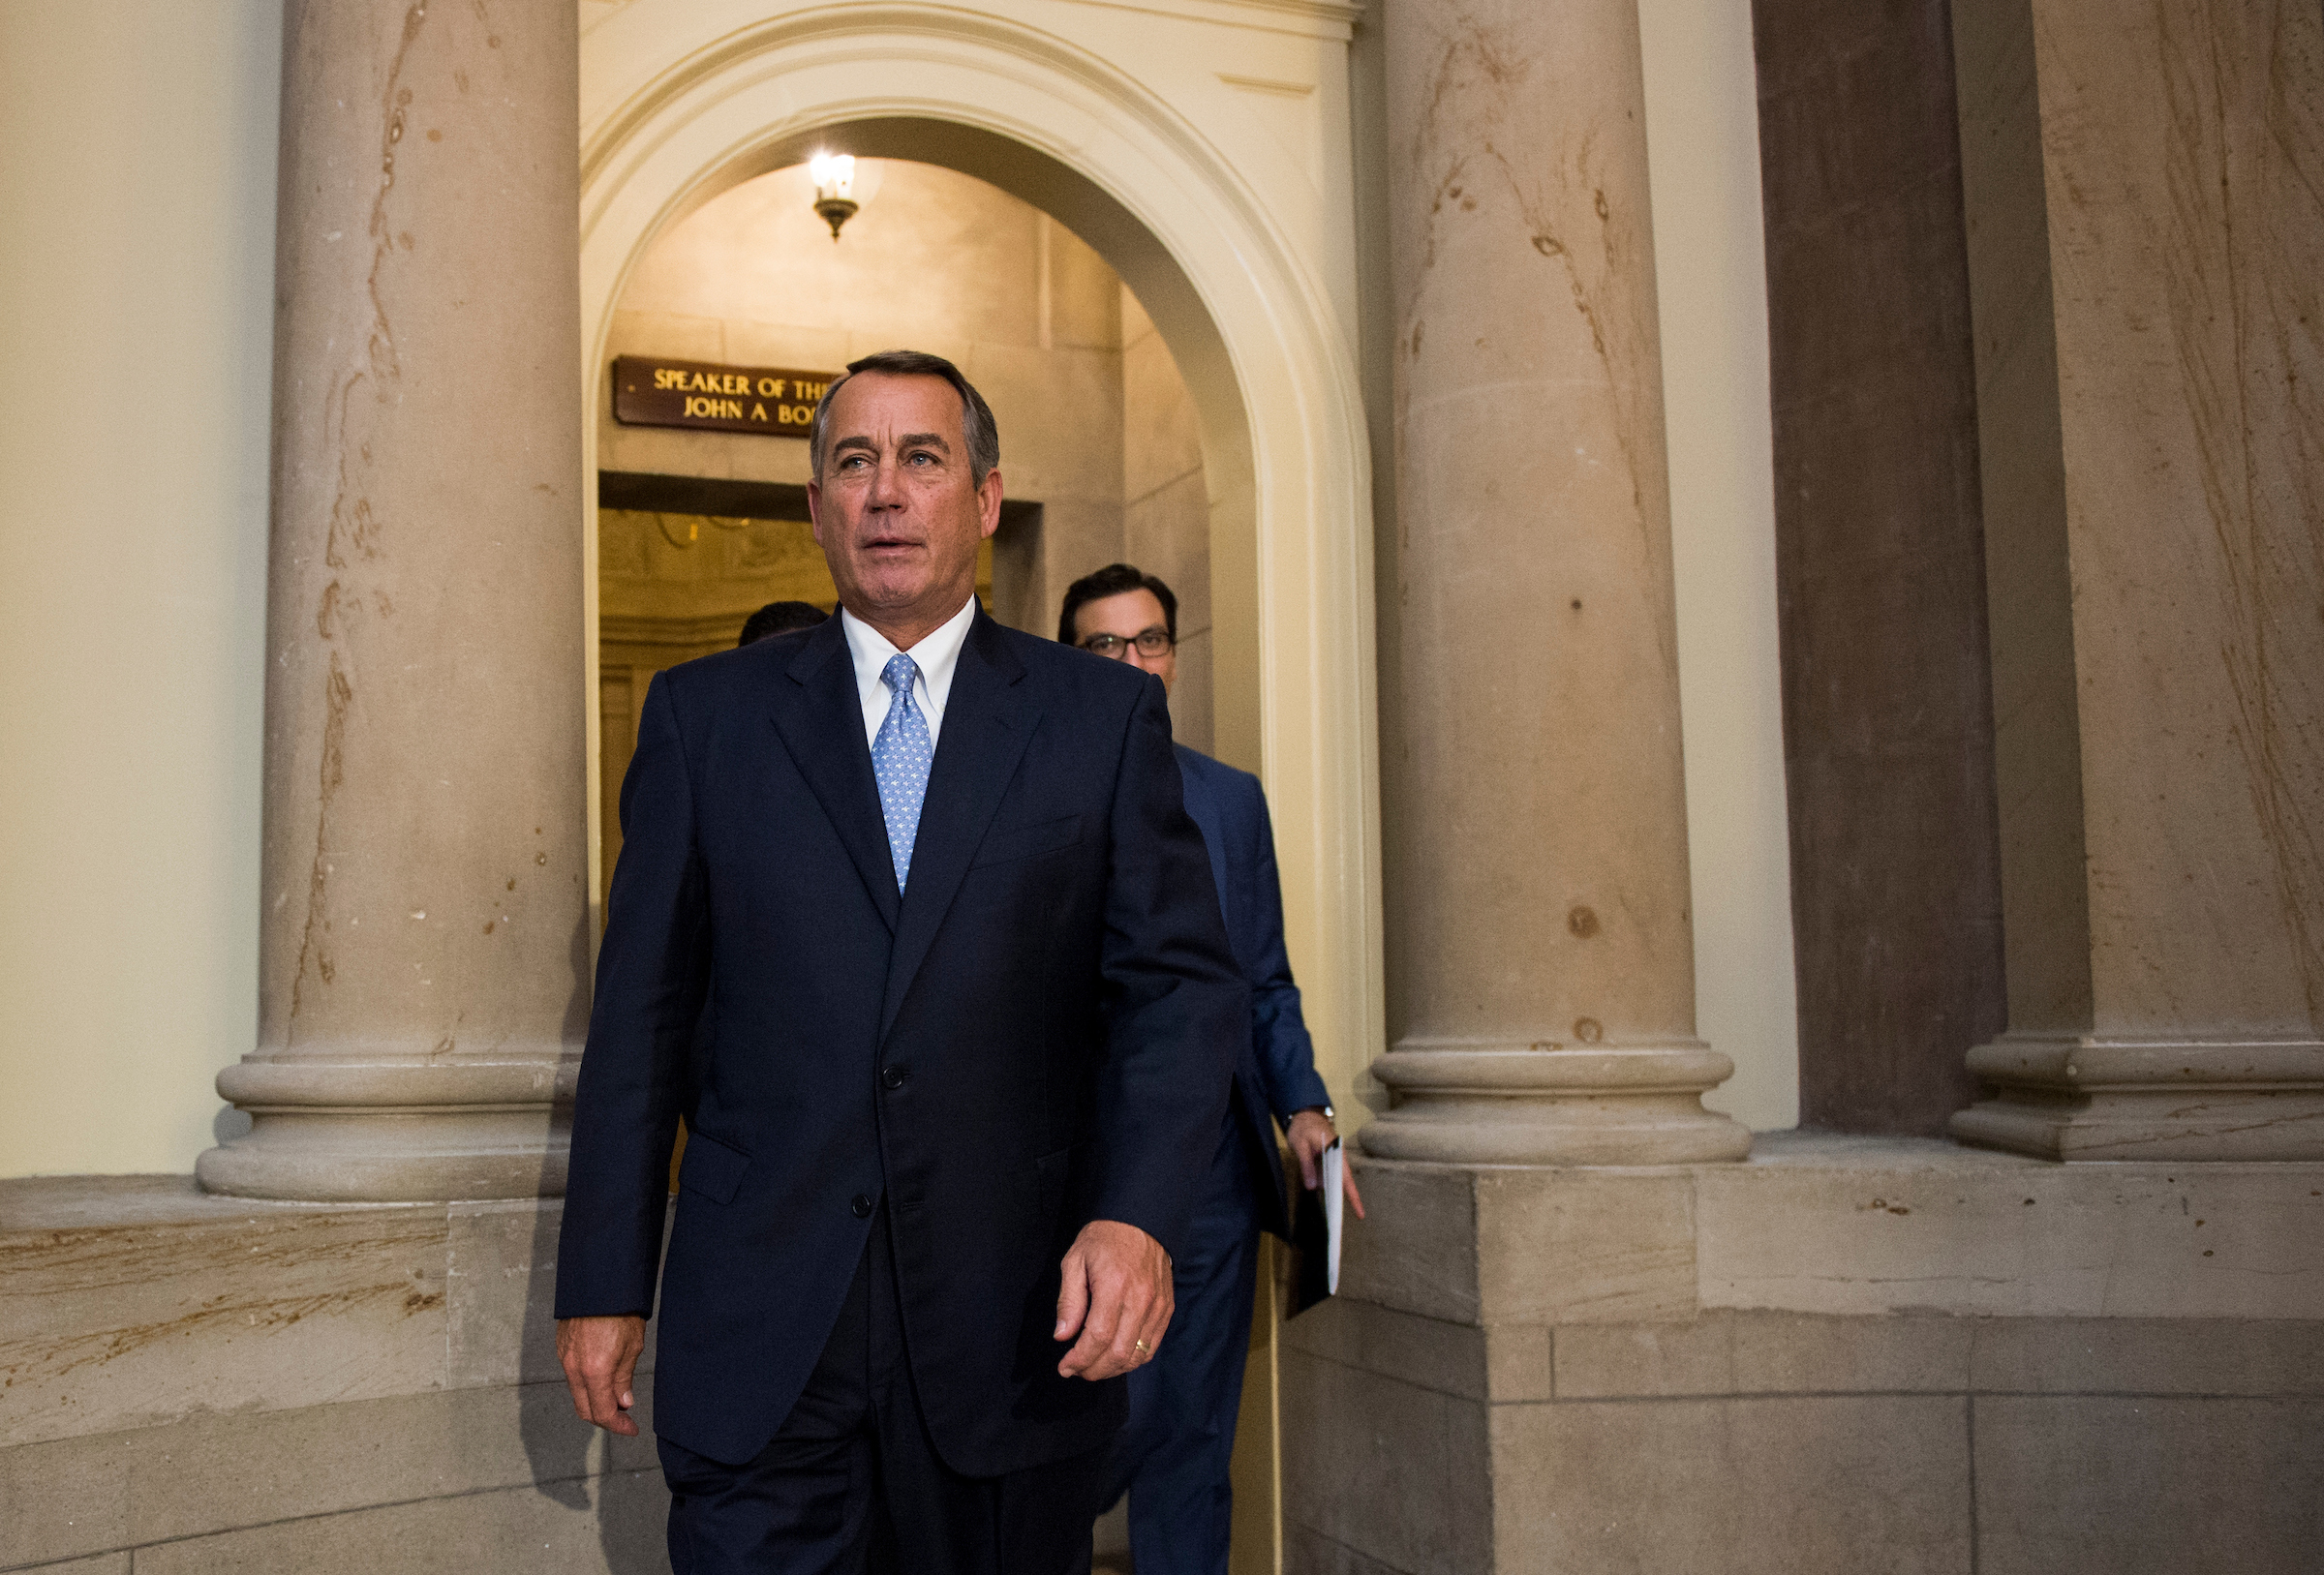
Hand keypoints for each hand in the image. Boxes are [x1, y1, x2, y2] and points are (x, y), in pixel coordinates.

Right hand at [558, 1314, 646, 1435]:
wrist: (601, 1280)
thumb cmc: (621, 1308)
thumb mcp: (632, 1346)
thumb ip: (624, 1378)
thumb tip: (624, 1401)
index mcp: (594, 1371)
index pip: (602, 1412)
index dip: (618, 1425)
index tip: (631, 1428)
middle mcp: (574, 1367)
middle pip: (584, 1408)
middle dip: (605, 1418)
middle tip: (624, 1418)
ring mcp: (564, 1356)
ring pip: (577, 1392)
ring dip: (595, 1401)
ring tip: (617, 1397)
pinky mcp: (561, 1346)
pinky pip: (572, 1375)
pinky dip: (586, 1384)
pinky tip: (602, 1378)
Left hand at [1053, 1219, 1173, 1379]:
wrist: (1141, 1219)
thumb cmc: (1103, 1239)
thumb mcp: (1075, 1261)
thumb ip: (1069, 1300)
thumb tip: (1062, 1335)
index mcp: (1114, 1286)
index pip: (1098, 1337)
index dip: (1080, 1359)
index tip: (1064, 1367)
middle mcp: (1140, 1300)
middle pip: (1119, 1353)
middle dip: (1094, 1370)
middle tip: (1077, 1370)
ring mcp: (1157, 1306)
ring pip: (1137, 1355)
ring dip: (1114, 1369)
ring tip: (1094, 1366)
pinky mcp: (1167, 1308)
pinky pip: (1152, 1345)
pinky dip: (1133, 1358)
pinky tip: (1116, 1357)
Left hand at [1286, 1108, 1365, 1219]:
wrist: (1304, 1115)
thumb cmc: (1304, 1128)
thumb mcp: (1301, 1145)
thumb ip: (1306, 1165)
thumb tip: (1311, 1187)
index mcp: (1337, 1153)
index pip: (1346, 1178)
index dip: (1353, 1197)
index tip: (1360, 1213)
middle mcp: (1337, 1160)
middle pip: (1343, 1184)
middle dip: (1347, 1201)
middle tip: (1351, 1219)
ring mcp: (1331, 1164)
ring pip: (1333, 1184)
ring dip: (1333, 1197)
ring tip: (1334, 1217)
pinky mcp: (1324, 1165)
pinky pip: (1325, 1181)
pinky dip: (1325, 1190)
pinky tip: (1324, 1202)